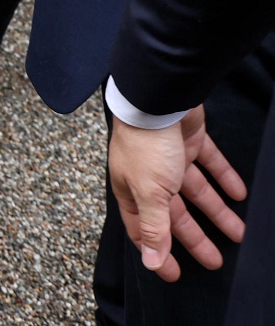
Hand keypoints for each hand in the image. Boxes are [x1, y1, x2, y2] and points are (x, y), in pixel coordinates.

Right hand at [110, 106, 246, 281]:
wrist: (157, 99)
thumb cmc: (145, 146)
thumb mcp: (149, 193)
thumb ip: (153, 227)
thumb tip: (150, 263)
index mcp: (133, 191)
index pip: (144, 229)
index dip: (158, 252)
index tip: (174, 274)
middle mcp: (150, 177)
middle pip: (175, 215)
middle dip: (195, 239)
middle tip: (215, 261)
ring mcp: (170, 160)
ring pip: (197, 193)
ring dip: (217, 213)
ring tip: (239, 234)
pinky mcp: (189, 142)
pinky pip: (210, 165)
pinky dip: (225, 179)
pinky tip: (239, 193)